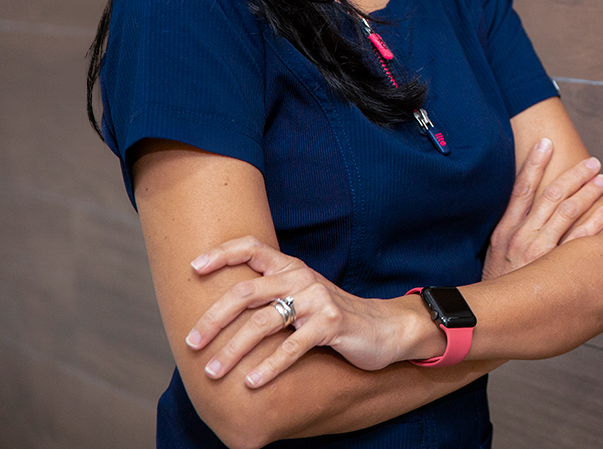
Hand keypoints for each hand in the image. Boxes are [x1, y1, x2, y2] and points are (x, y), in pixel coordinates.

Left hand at [185, 237, 420, 386]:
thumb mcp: (301, 295)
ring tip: (212, 372)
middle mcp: (300, 276)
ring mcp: (316, 299)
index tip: (193, 268)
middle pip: (246, 292)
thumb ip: (271, 293)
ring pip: (263, 323)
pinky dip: (269, 367)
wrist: (383, 327)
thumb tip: (221, 311)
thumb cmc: (331, 315)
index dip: (221, 254)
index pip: (251, 247)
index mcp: (289, 266)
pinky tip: (251, 383)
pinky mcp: (330, 324)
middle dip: (213, 318)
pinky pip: (292, 347)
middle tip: (191, 343)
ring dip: (233, 350)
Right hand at [482, 138, 602, 280]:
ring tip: (601, 180)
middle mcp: (522, 236)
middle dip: (573, 175)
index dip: (535, 163)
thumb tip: (527, 209)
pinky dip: (595, 224)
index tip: (548, 143)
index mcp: (505, 229)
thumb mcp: (495, 254)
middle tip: (592, 162)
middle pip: (551, 196)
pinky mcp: (555, 271)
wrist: (491, 320)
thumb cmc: (497, 285)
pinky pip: (580, 242)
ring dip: (587, 193)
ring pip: (567, 213)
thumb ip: (511, 231)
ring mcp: (539, 253)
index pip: (522, 188)